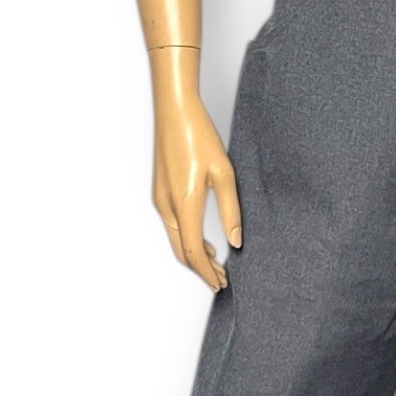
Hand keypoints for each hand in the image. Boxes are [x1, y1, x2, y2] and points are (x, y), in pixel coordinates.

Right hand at [151, 86, 242, 292]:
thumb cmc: (198, 135)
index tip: (221, 284)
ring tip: (215, 262)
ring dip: (194, 255)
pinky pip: (172, 226)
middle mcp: (167, 206)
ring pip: (175, 240)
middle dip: (201, 269)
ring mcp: (159, 199)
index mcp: (184, 203)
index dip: (207, 273)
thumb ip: (231, 210)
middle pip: (181, 252)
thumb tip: (235, 241)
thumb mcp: (224, 173)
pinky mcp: (159, 192)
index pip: (193, 253)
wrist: (174, 111)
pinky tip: (203, 239)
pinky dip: (187, 240)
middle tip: (220, 280)